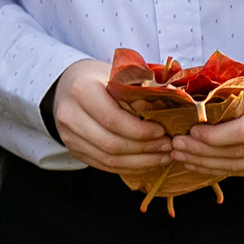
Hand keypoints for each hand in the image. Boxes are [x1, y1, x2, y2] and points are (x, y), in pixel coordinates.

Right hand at [51, 59, 176, 175]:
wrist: (68, 86)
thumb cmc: (100, 80)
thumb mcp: (118, 76)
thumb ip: (138, 91)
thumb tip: (174, 108)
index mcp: (81, 91)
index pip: (113, 119)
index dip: (141, 131)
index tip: (163, 131)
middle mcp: (69, 115)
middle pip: (111, 144)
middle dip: (145, 149)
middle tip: (169, 146)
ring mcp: (68, 135)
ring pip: (109, 159)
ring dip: (141, 162)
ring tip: (163, 156)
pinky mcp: (74, 150)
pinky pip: (104, 166)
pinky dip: (129, 167)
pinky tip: (147, 162)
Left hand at [174, 77, 243, 178]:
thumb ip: (226, 91)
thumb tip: (184, 95)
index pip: (243, 131)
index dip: (215, 135)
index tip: (190, 130)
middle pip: (237, 152)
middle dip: (202, 150)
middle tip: (175, 144)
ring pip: (236, 166)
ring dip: (203, 162)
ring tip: (178, 154)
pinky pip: (239, 171)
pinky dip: (214, 168)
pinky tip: (193, 163)